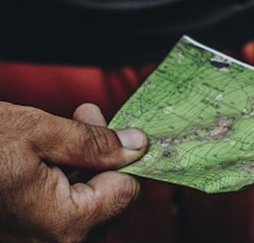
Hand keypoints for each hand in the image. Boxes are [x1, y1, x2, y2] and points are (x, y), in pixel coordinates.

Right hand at [0, 101, 147, 241]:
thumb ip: (95, 143)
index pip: (126, 192)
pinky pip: (60, 208)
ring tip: (66, 128)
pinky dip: (62, 177)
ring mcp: (33, 242)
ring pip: (85, 202)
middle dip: (102, 156)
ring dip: (82, 162)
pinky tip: (50, 150)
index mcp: (63, 225)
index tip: (115, 129)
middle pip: (107, 199)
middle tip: (89, 117)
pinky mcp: (21, 235)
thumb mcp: (39, 132)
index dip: (125, 157)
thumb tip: (138, 145)